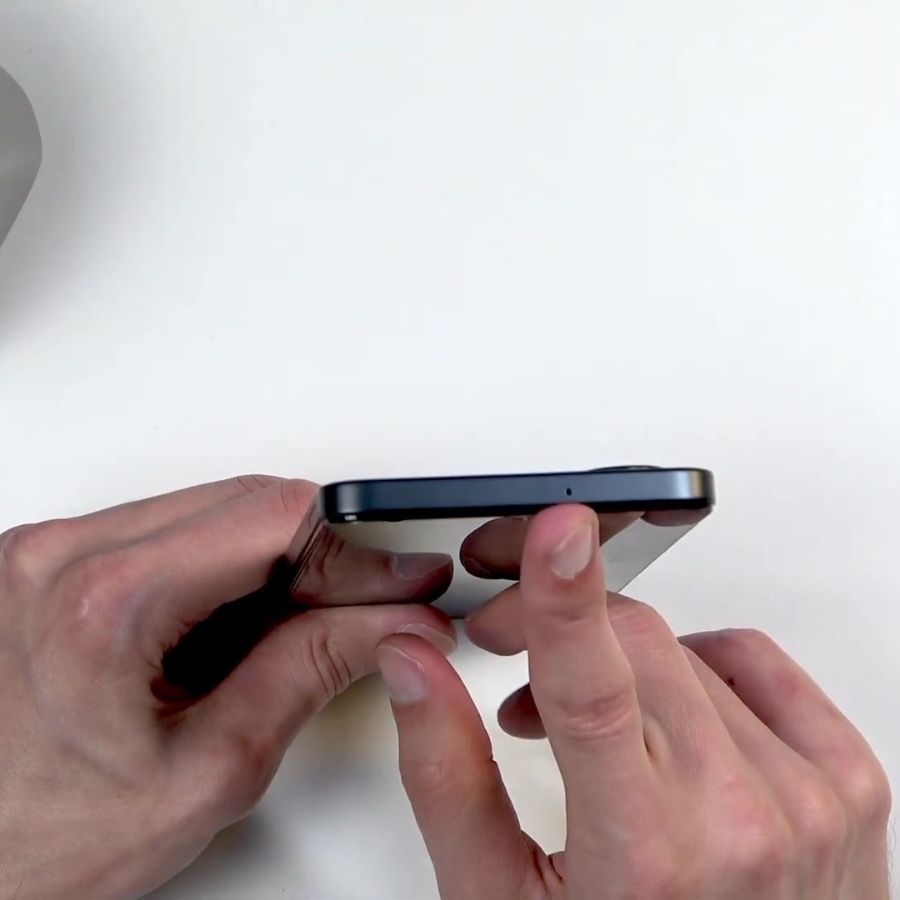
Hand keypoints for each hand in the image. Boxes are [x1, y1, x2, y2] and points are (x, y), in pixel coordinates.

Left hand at [0, 475, 456, 898]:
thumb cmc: (41, 840)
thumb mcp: (209, 770)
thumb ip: (309, 674)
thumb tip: (385, 623)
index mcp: (105, 600)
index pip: (276, 520)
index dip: (359, 550)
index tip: (405, 582)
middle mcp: (65, 553)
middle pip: (249, 502)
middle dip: (324, 556)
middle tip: (369, 609)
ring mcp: (51, 551)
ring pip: (214, 511)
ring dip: (277, 562)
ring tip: (298, 632)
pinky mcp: (51, 561)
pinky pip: (170, 531)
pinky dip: (225, 567)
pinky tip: (237, 625)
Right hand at [377, 504, 890, 898]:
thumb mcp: (499, 899)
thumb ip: (446, 772)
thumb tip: (417, 664)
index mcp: (642, 856)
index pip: (593, 693)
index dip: (565, 600)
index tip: (558, 531)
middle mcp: (740, 822)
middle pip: (632, 644)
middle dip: (555, 628)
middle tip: (513, 658)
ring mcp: (805, 799)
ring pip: (684, 648)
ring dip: (623, 664)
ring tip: (596, 724)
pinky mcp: (846, 783)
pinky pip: (755, 660)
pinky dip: (699, 664)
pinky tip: (672, 712)